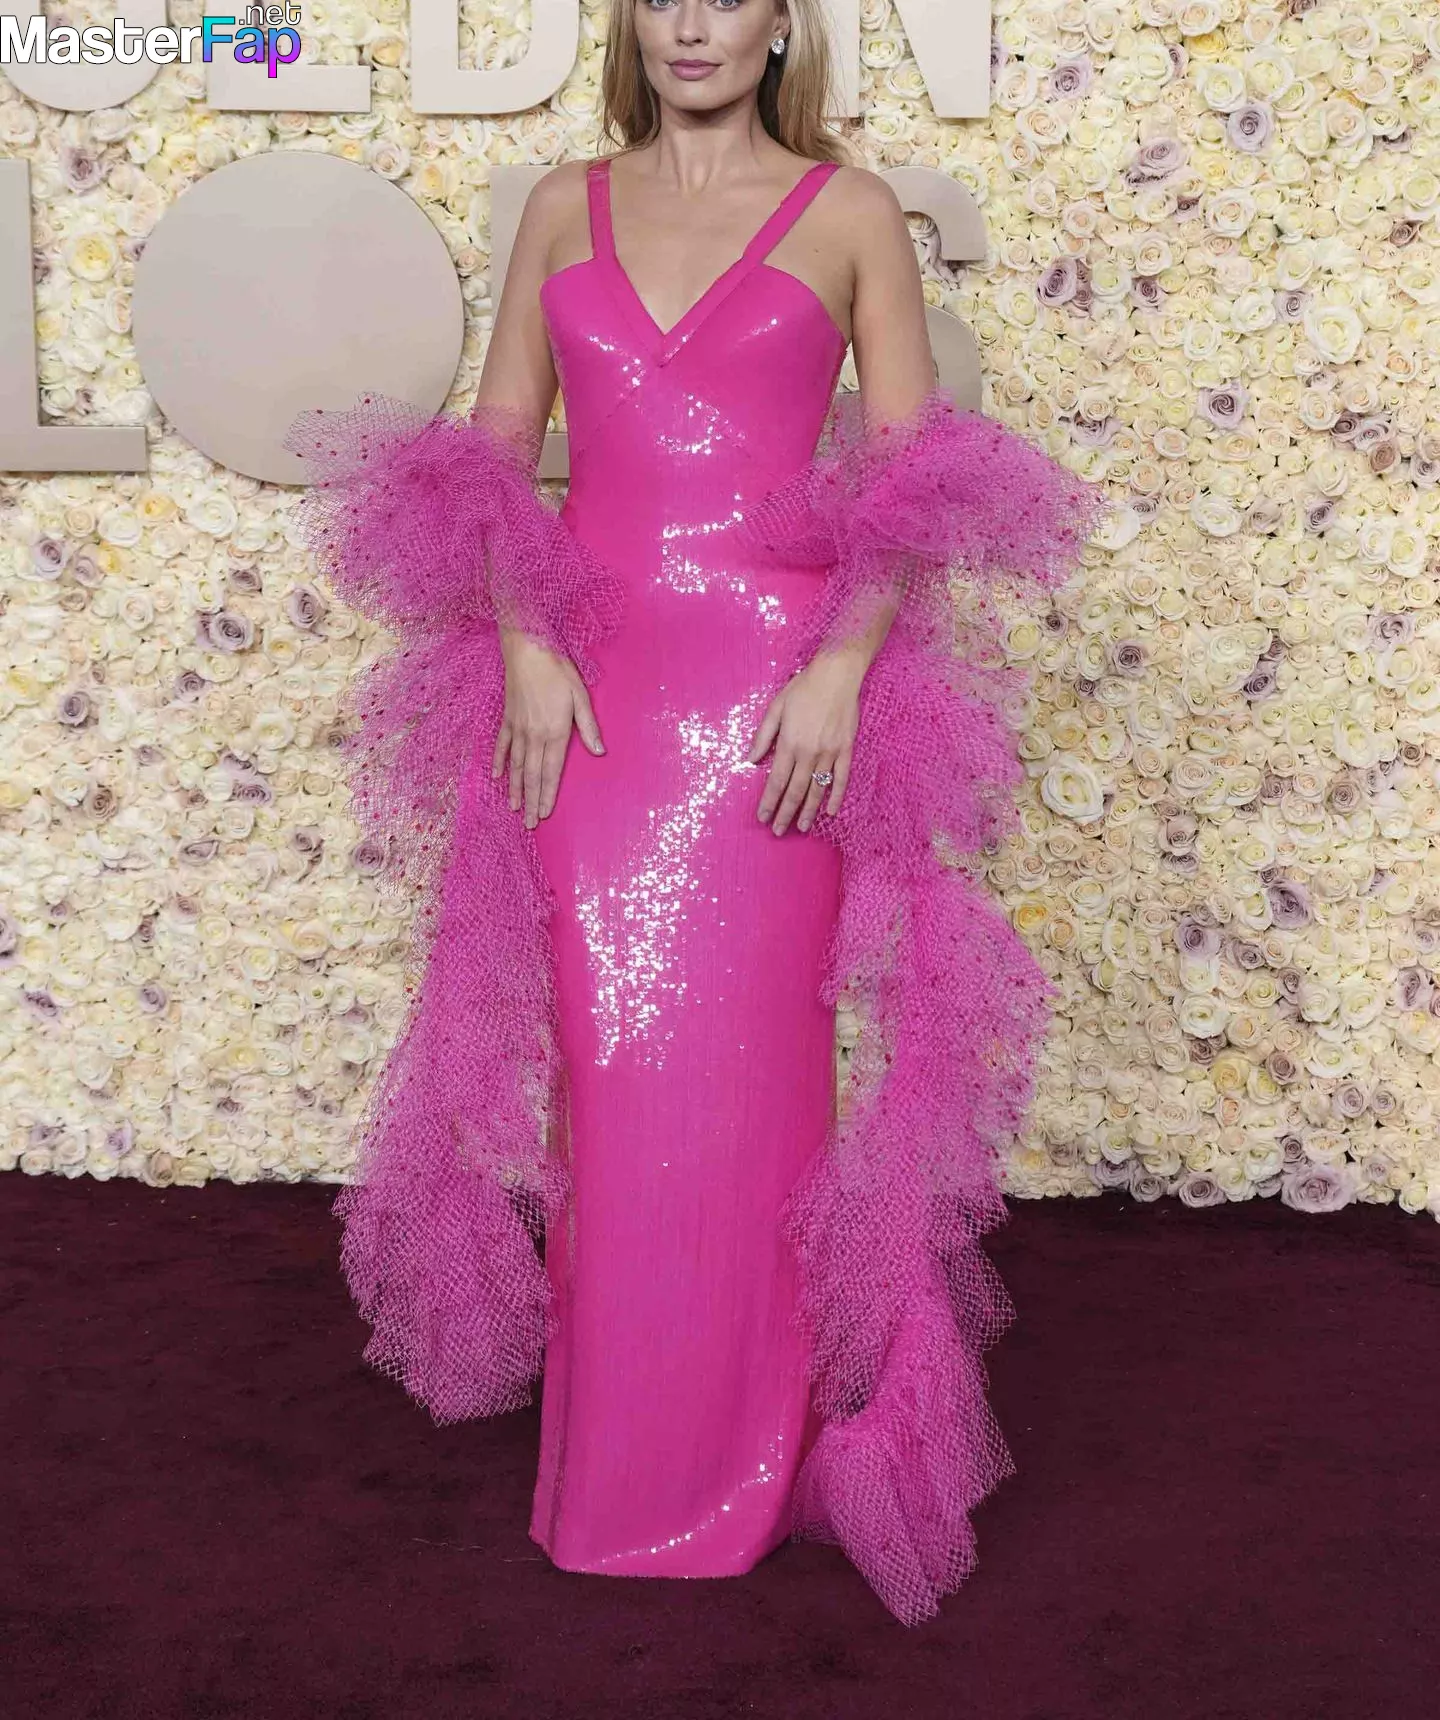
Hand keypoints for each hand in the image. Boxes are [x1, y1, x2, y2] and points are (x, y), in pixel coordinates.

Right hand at [493, 629, 603, 827]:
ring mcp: (517, 728)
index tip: (545, 814)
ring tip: (515, 808)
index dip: (548, 794)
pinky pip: (502, 746)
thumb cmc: (557, 670)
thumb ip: (588, 726)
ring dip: (516, 789)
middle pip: (533, 775)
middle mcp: (533, 735)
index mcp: (554, 732)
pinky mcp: (507, 719)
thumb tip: (599, 751)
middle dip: (532, 801)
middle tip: (529, 824)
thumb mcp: (580, 695)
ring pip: (516, 766)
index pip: (552, 771)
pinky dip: (500, 763)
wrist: (526, 649)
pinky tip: (498, 778)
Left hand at [746, 648, 864, 834]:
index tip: (763, 817)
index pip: (776, 781)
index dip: (768, 802)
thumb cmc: (803, 688)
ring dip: (808, 811)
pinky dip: (836, 796)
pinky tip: (831, 811)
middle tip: (778, 831)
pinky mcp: (846, 749)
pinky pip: (842, 778)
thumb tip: (750, 759)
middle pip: (795, 791)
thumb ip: (763, 736)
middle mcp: (809, 752)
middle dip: (785, 813)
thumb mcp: (776, 707)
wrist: (837, 675)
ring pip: (817, 789)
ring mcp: (830, 753)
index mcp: (789, 743)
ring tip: (801, 827)